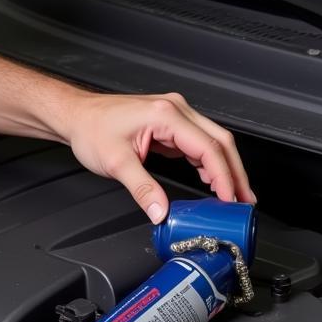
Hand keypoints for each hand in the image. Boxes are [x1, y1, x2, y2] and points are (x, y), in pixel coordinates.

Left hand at [64, 91, 256, 222]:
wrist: (77, 116)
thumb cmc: (91, 129)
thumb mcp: (116, 163)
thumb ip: (142, 189)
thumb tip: (161, 211)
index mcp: (166, 114)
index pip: (209, 147)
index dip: (225, 176)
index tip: (231, 200)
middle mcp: (176, 109)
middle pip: (220, 141)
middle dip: (236, 173)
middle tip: (245, 202)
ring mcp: (175, 114)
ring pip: (213, 142)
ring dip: (225, 169)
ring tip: (234, 197)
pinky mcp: (170, 124)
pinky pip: (198, 143)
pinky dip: (208, 164)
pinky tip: (212, 182)